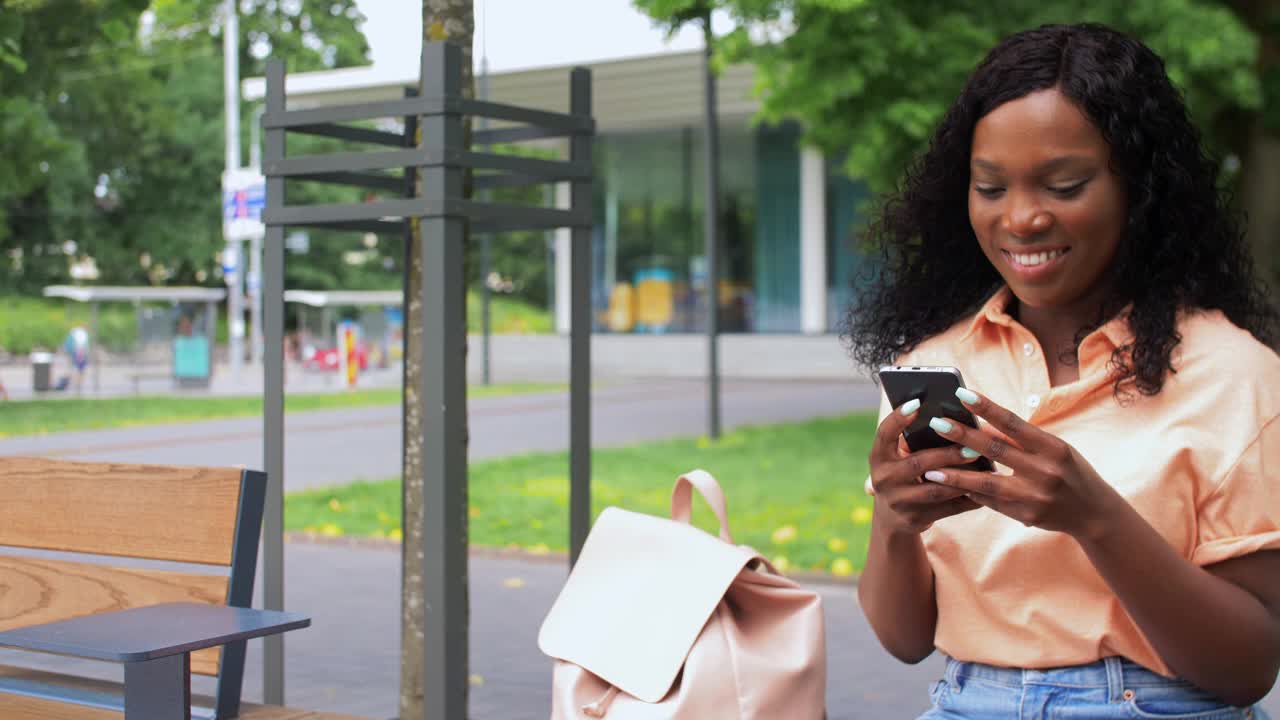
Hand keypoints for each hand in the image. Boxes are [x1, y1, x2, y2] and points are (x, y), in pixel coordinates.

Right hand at [868, 398, 983, 533]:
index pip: (884, 433)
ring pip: (935, 490)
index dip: (898, 418)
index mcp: (878, 457)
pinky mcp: (915, 519)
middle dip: (947, 455)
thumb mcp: (898, 458)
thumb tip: (951, 418)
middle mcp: (883, 479)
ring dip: (963, 479)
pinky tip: (986, 488)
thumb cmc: (903, 474)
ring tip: (985, 468)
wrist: (892, 517)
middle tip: (972, 447)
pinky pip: (948, 509)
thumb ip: (914, 441)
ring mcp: (898, 502)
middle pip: (917, 464)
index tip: (917, 403)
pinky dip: (969, 498)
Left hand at [920, 388, 1120, 538]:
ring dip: (955, 475)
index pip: (1014, 423)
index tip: (961, 394)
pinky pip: (990, 502)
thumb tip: (981, 425)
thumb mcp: (1054, 449)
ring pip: (986, 482)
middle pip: (995, 449)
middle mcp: (1045, 470)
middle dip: (963, 436)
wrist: (1093, 513)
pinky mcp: (1025, 515)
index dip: (986, 407)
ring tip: (929, 468)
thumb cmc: (1070, 471)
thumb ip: (1022, 440)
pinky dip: (968, 492)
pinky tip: (948, 486)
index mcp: (1053, 447)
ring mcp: (1034, 496)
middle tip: (937, 424)